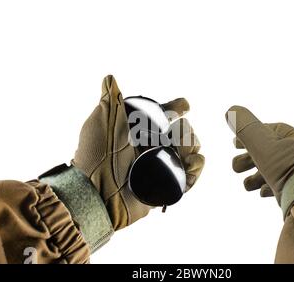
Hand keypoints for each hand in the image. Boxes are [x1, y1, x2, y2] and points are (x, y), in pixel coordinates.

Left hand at [73, 75, 203, 230]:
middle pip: (183, 129)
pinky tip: (190, 163)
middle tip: (171, 136)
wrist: (97, 191)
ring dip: (191, 144)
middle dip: (184, 129)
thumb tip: (109, 78)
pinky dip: (197, 165)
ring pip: (191, 147)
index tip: (183, 106)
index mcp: (141, 130)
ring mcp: (162, 164)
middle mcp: (152, 146)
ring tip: (179, 151)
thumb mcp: (100, 122)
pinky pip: (192, 172)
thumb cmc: (96, 155)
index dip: (176, 108)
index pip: (165, 115)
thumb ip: (109, 99)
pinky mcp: (169, 184)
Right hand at [225, 106, 293, 209]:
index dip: (248, 136)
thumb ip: (245, 126)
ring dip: (254, 177)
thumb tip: (231, 110)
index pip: (267, 130)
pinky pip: (279, 186)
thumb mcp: (261, 143)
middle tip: (237, 168)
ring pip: (270, 170)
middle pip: (265, 152)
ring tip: (248, 184)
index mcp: (293, 137)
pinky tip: (262, 192)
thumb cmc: (285, 168)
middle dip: (247, 160)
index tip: (234, 144)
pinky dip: (267, 188)